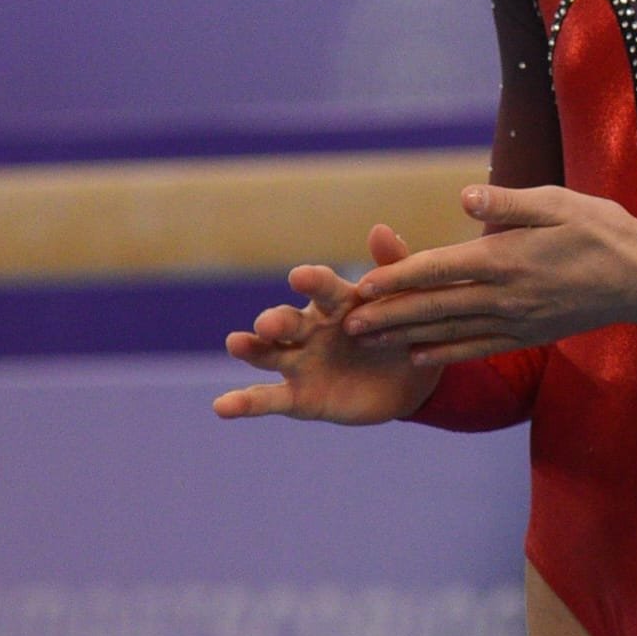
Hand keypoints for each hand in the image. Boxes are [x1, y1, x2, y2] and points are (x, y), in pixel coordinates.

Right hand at [213, 224, 439, 424]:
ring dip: (252, 349)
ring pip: (269, 354)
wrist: (414, 378)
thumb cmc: (406, 326)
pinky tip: (222, 407)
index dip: (311, 282)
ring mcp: (302, 362)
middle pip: (288, 321)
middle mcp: (311, 328)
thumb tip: (379, 228)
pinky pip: (269, 399)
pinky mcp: (300, 397)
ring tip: (235, 343)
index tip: (299, 277)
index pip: (322, 288)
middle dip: (276, 321)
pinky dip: (244, 403)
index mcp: (337, 301)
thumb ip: (392, 266)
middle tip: (267, 323)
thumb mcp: (406, 298)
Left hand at [344, 184, 636, 365]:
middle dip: (387, 314)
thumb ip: (508, 204)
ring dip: (405, 334)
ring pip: (449, 330)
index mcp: (507, 259)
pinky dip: (445, 352)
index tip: (360, 285)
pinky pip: (477, 347)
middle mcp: (505, 296)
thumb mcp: (558, 202)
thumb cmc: (602, 229)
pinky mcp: (528, 335)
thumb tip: (465, 198)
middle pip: (434, 306)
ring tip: (368, 339)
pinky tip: (418, 354)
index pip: (439, 270)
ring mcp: (516, 321)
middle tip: (345, 323)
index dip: (397, 278)